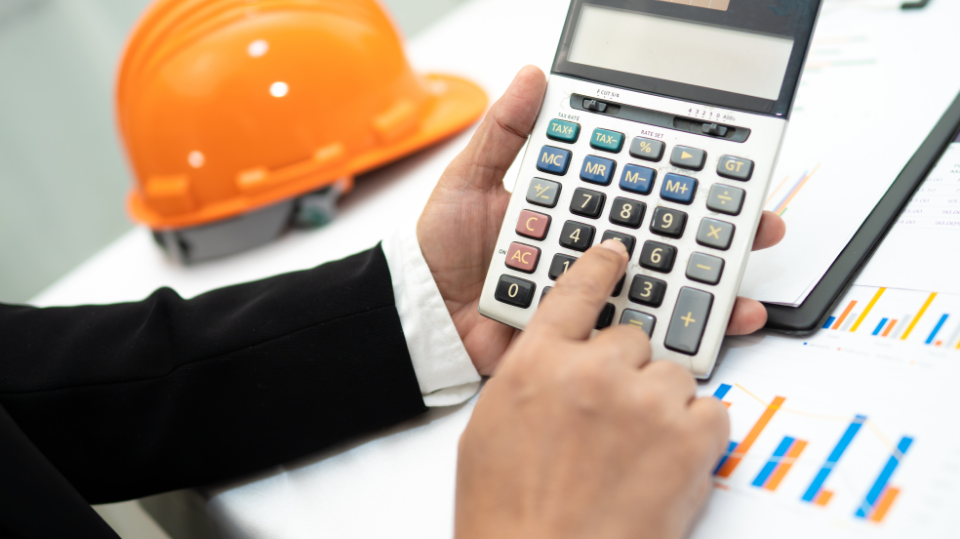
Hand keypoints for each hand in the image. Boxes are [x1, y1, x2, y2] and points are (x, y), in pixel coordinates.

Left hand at [417, 66, 784, 374]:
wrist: (424, 315)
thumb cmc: (441, 249)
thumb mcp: (469, 181)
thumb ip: (504, 134)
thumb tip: (532, 76)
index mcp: (570, 207)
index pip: (634, 187)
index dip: (677, 177)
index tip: (723, 166)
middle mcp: (588, 249)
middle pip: (664, 236)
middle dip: (717, 231)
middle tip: (756, 223)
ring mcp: (591, 293)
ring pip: (662, 285)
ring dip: (713, 286)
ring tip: (748, 284)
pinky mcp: (585, 334)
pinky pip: (636, 331)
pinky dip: (679, 333)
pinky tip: (712, 328)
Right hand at [455, 240, 728, 538]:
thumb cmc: (510, 511)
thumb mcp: (492, 428)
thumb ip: (528, 379)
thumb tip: (555, 364)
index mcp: (537, 362)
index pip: (575, 291)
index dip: (599, 267)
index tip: (617, 252)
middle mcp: (592, 369)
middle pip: (633, 338)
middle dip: (629, 371)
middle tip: (614, 418)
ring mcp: (643, 399)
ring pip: (675, 374)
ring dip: (662, 404)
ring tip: (638, 454)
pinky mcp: (688, 436)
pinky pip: (711, 410)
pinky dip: (697, 434)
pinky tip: (668, 464)